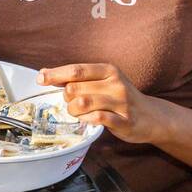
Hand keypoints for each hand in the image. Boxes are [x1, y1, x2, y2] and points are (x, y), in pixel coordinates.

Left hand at [36, 63, 166, 143]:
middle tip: (73, 103)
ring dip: (74, 111)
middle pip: (74, 89)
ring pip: (82, 104)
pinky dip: (87, 120)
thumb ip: (76, 78)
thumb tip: (43, 74)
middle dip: (67, 98)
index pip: (76, 70)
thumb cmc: (118, 97)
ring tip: (79, 113)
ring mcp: (122, 102)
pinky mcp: (125, 121)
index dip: (55, 75)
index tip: (40, 79)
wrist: (152, 116)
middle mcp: (116, 84)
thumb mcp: (101, 82)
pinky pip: (96, 119)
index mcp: (108, 71)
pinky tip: (90, 120)